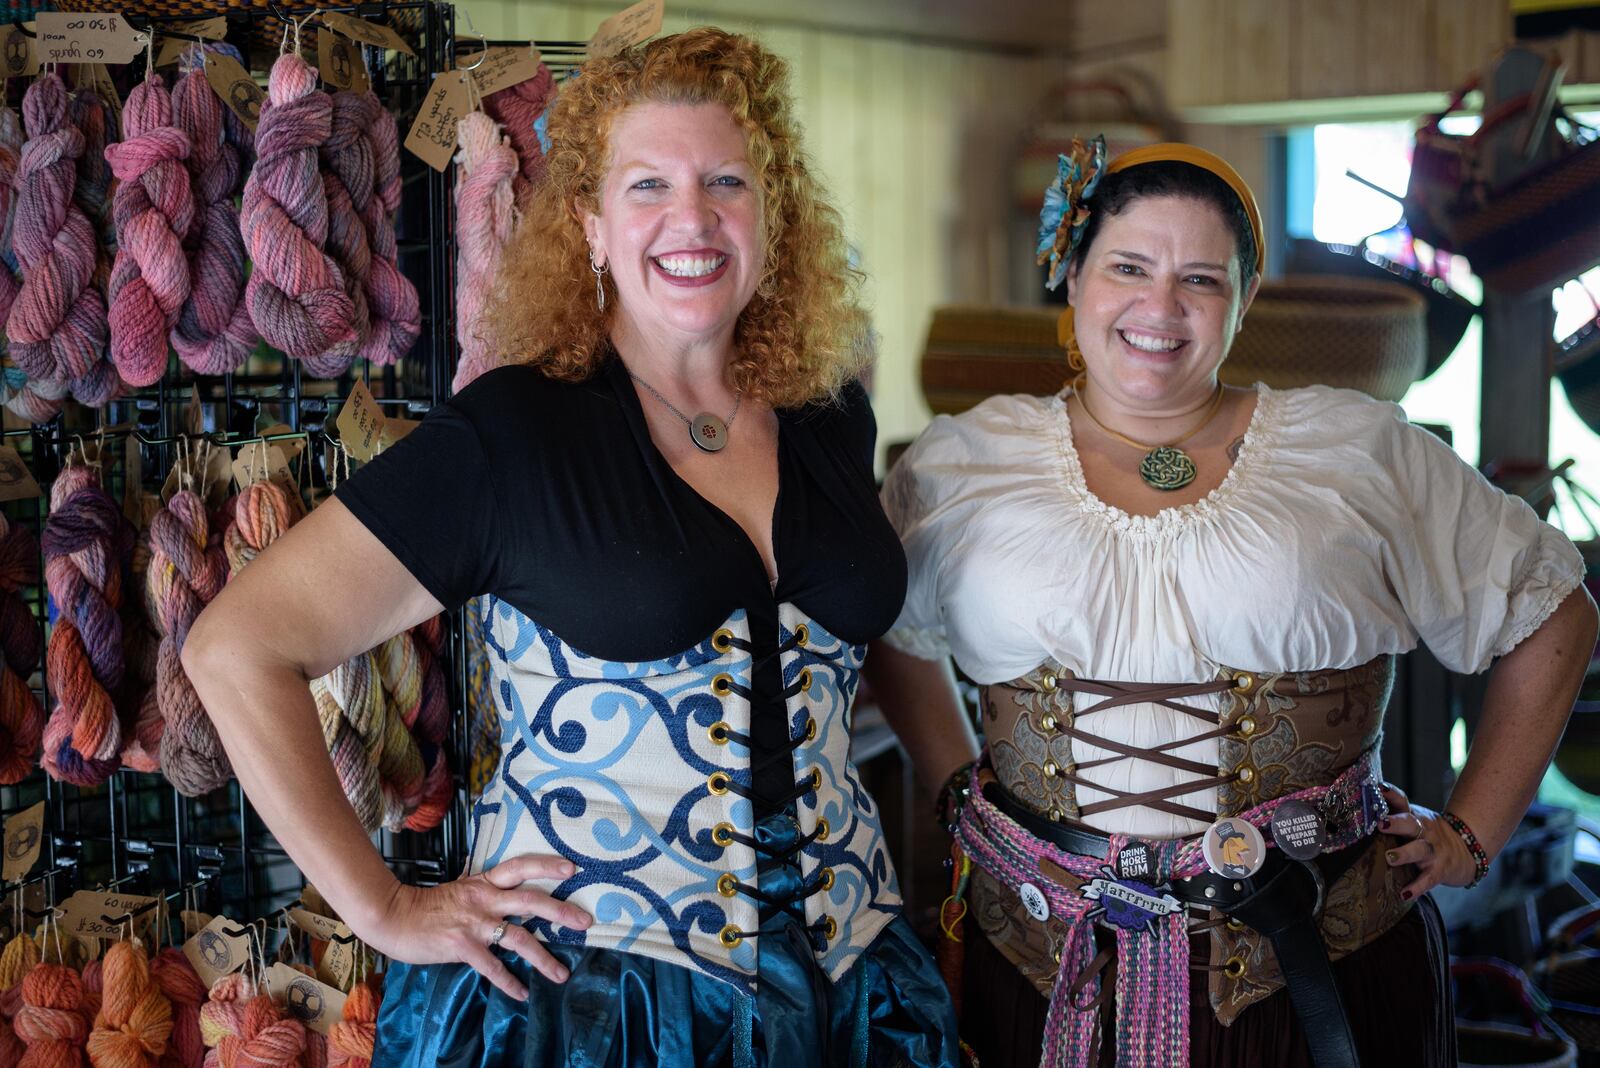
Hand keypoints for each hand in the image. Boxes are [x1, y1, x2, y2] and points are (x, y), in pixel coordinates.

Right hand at [358, 854, 592, 1000]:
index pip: (521, 867)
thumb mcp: (459, 889)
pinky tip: (521, 993)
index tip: (573, 867)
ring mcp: (474, 923)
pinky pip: (492, 967)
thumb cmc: (425, 906)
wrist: (393, 916)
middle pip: (531, 900)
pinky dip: (509, 982)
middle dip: (561, 911)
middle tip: (585, 922)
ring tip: (562, 973)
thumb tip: (502, 888)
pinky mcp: (462, 946)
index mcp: (484, 883)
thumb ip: (482, 889)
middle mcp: (484, 899)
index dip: (547, 865)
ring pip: (519, 938)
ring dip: (544, 958)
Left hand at [1379, 785, 1478, 899]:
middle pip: (1410, 823)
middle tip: (1381, 824)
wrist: (1467, 849)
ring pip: (1419, 850)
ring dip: (1404, 853)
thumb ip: (1392, 814)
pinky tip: (1404, 894)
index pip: (1401, 801)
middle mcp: (1423, 830)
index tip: (1378, 788)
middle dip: (1396, 823)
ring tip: (1389, 858)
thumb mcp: (1414, 819)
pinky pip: (1427, 880)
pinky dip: (1416, 887)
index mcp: (1413, 816)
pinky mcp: (1439, 870)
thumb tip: (1359, 806)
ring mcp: (1432, 850)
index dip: (1391, 794)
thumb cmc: (1428, 834)